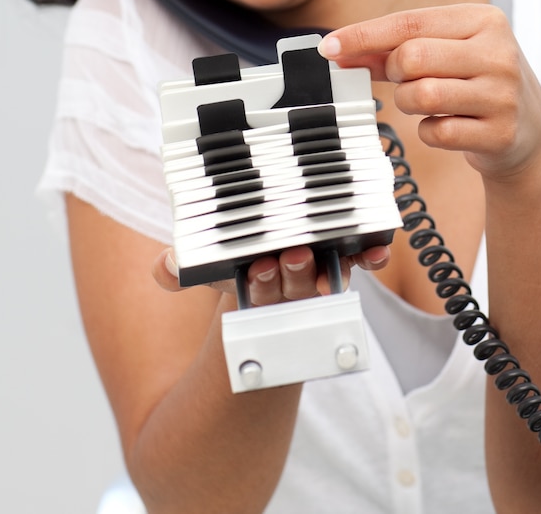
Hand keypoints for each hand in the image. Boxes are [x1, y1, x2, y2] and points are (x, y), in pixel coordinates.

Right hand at [152, 245, 389, 303]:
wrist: (273, 290)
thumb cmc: (242, 274)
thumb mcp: (212, 272)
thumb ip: (184, 271)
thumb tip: (163, 268)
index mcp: (259, 290)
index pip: (259, 290)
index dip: (261, 282)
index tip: (259, 268)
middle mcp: (292, 287)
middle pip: (296, 284)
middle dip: (294, 273)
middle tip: (294, 257)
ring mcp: (319, 276)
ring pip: (327, 276)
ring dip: (333, 268)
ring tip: (337, 257)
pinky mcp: (343, 263)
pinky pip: (360, 263)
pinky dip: (370, 257)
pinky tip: (378, 250)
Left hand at [318, 3, 540, 181]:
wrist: (527, 130)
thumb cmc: (476, 84)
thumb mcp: (446, 56)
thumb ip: (395, 51)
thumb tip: (342, 53)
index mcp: (484, 20)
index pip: (409, 23)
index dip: (363, 35)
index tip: (328, 47)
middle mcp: (497, 53)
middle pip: (411, 58)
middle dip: (394, 74)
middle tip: (405, 80)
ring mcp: (502, 94)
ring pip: (420, 95)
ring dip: (408, 103)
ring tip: (427, 103)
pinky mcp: (499, 133)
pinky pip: (435, 133)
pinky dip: (429, 132)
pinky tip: (446, 126)